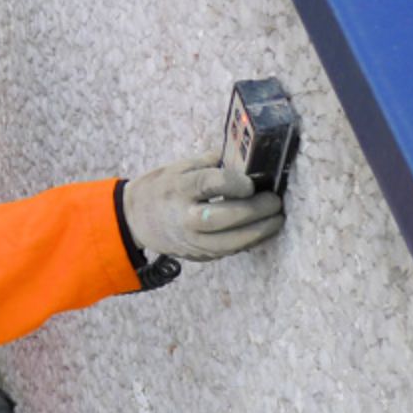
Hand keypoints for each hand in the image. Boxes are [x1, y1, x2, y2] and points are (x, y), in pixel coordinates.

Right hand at [123, 152, 284, 260]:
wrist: (135, 220)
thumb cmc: (162, 188)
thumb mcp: (179, 167)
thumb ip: (211, 162)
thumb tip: (245, 157)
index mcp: (178, 188)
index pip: (210, 184)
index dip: (236, 183)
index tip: (252, 181)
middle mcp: (183, 216)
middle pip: (224, 217)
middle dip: (256, 210)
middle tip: (274, 201)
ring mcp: (190, 240)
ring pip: (230, 242)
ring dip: (259, 231)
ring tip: (277, 219)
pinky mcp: (197, 255)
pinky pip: (229, 251)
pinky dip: (249, 241)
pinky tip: (263, 231)